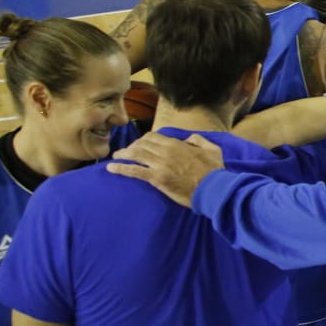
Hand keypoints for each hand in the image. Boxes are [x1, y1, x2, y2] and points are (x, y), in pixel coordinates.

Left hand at [106, 132, 224, 207]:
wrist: (213, 189)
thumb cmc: (214, 171)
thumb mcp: (213, 150)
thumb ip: (199, 140)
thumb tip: (188, 138)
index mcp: (178, 144)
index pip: (154, 137)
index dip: (144, 139)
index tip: (140, 144)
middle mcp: (166, 151)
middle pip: (142, 144)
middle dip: (131, 146)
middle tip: (126, 151)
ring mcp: (160, 164)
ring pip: (135, 154)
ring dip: (123, 154)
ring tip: (115, 156)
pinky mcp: (156, 178)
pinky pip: (134, 170)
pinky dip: (120, 168)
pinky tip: (111, 168)